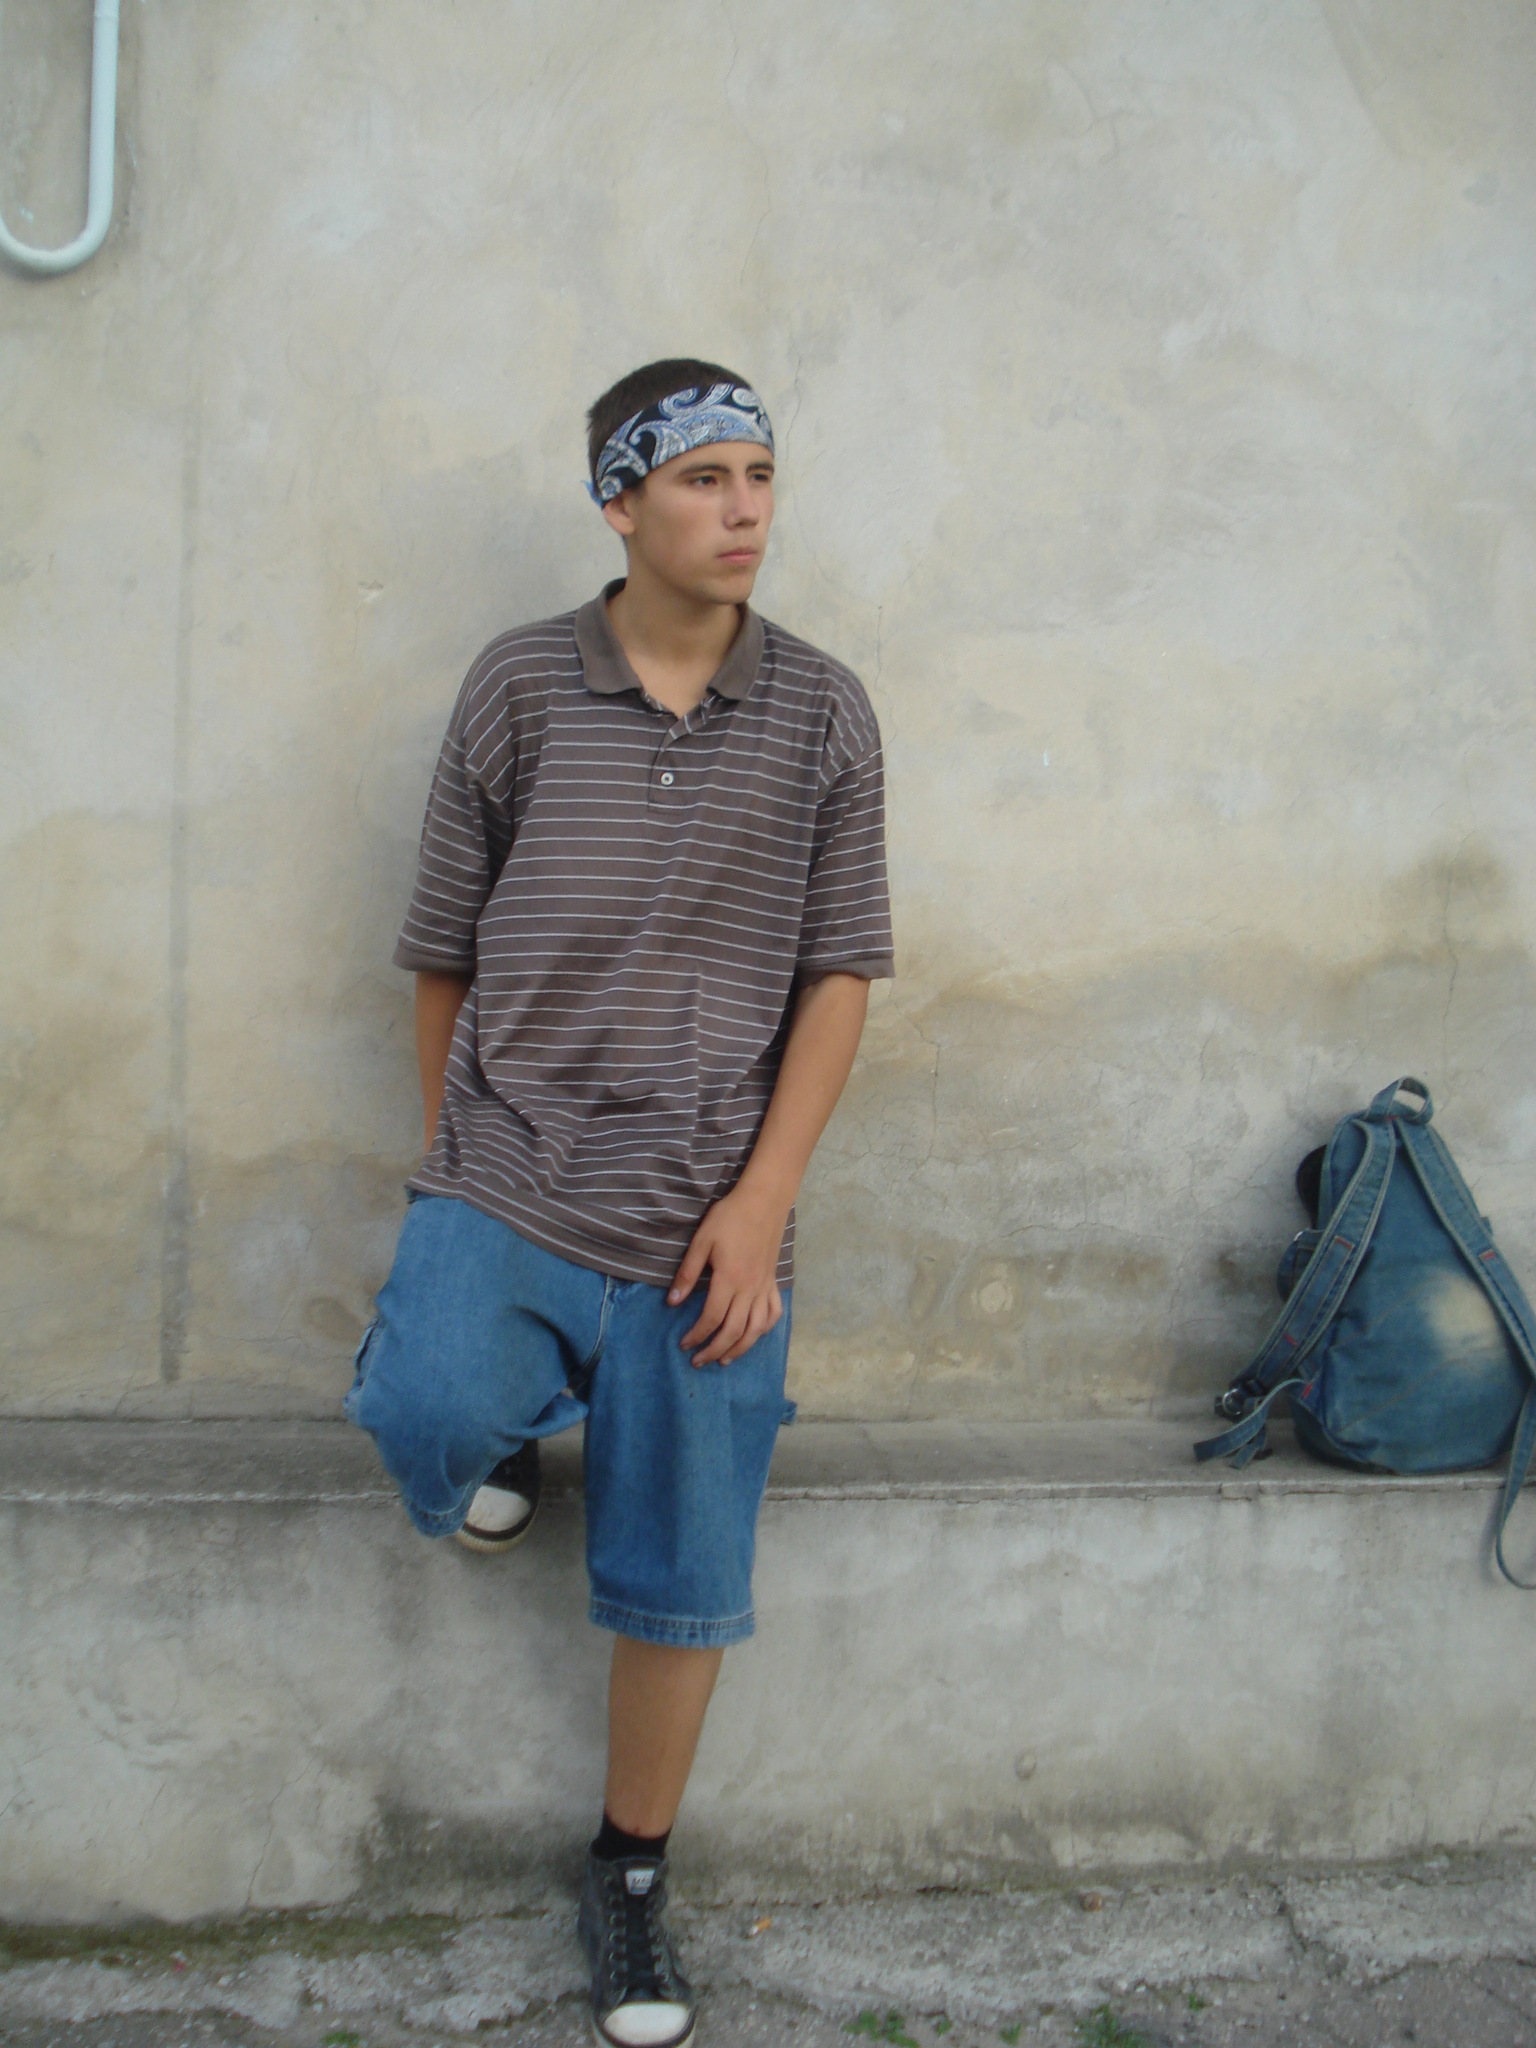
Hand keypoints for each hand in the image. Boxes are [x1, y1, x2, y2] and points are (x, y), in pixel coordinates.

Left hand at [668, 1183, 788, 1365]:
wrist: (763, 1201)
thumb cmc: (729, 1218)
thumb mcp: (702, 1241)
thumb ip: (688, 1273)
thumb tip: (672, 1302)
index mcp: (729, 1279)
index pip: (712, 1318)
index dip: (697, 1335)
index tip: (684, 1344)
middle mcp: (750, 1289)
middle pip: (734, 1331)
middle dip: (714, 1350)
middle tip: (698, 1361)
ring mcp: (764, 1287)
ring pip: (756, 1329)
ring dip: (740, 1348)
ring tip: (724, 1359)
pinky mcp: (773, 1282)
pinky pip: (773, 1312)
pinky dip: (764, 1329)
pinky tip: (753, 1335)